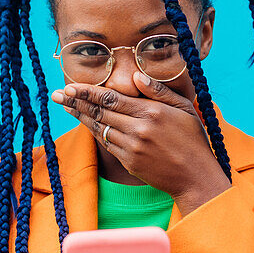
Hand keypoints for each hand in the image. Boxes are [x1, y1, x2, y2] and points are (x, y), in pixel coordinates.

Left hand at [50, 72, 231, 206]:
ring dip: (81, 117)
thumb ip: (158, 91)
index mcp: (151, 112)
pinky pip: (107, 144)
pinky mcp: (129, 162)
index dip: (88, 92)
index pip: (111, 98)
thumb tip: (135, 77)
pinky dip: (95, 133)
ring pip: (100, 128)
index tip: (70, 86)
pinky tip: (86, 124)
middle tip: (57, 94)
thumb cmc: (193, 138)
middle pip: (100, 112)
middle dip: (76, 102)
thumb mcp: (183, 107)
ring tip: (65, 107)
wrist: (196, 176)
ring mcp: (132, 148)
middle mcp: (138, 129)